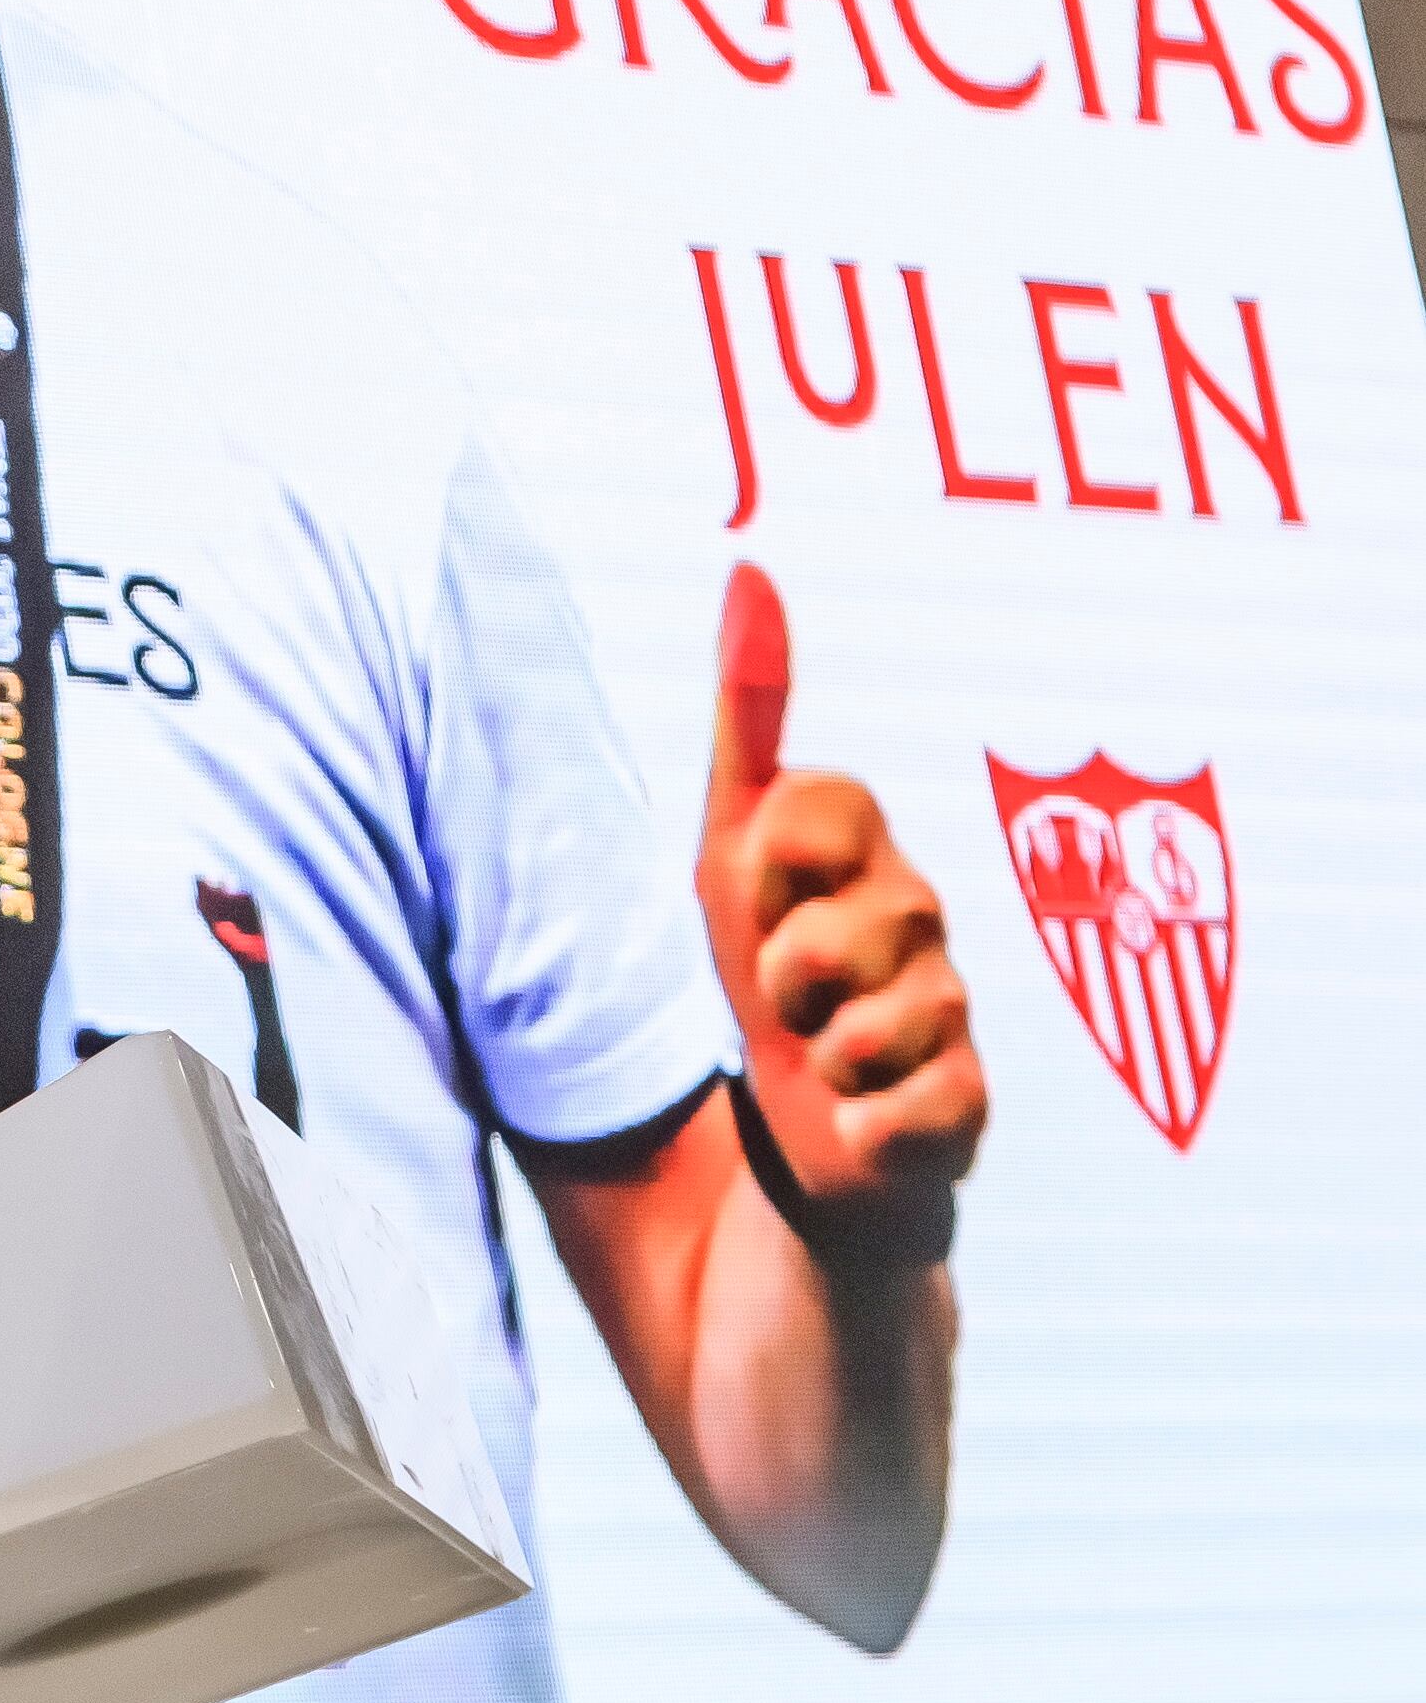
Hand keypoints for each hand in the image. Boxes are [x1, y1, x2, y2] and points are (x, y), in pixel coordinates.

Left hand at [701, 566, 986, 1255]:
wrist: (806, 1133)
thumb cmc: (766, 978)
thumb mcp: (731, 850)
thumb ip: (747, 715)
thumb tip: (752, 568)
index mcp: (868, 853)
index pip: (820, 804)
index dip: (770, 858)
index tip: (757, 890)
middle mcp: (925, 920)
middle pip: (839, 929)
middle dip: (784, 972)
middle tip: (785, 993)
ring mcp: (957, 1014)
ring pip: (874, 1024)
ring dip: (822, 1052)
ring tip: (826, 1057)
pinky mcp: (972, 1109)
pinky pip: (911, 1109)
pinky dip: (866, 1125)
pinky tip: (864, 1121)